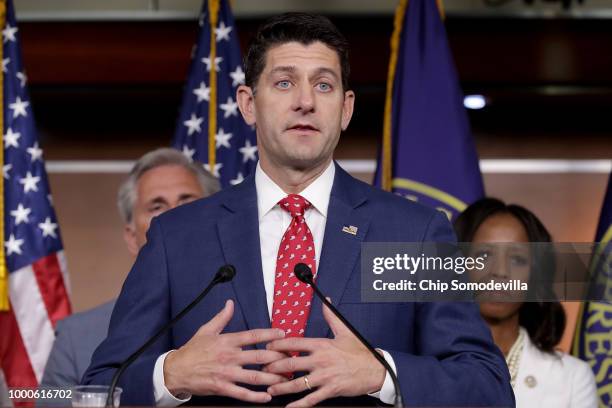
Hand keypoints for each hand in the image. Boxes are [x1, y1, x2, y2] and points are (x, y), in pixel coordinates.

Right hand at [163, 299, 287, 402]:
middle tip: (290, 359)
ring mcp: (226, 373)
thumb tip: (230, 303)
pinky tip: (267, 397)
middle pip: (259, 356)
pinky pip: (242, 393)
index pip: (253, 335)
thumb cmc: (192, 350)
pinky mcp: (221, 388)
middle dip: (277, 358)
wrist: (175, 370)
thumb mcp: (206, 330)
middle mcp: (229, 356)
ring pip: (254, 376)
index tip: (283, 334)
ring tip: (285, 379)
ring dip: (272, 378)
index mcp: (227, 341)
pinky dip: (255, 396)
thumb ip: (222, 317)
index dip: (269, 334)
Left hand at [263, 300, 385, 406]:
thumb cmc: (359, 351)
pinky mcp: (331, 390)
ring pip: (298, 383)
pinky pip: (311, 399)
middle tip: (263, 369)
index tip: (267, 347)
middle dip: (274, 367)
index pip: (295, 343)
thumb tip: (326, 299)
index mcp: (322, 345)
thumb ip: (332, 316)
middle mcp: (321, 360)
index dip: (278, 345)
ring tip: (270, 389)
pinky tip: (288, 407)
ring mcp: (325, 377)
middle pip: (291, 364)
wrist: (376, 370)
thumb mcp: (345, 331)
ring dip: (282, 387)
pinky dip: (298, 405)